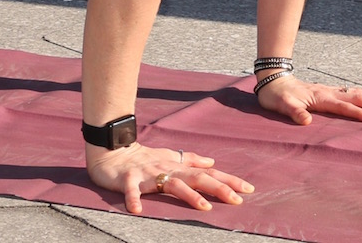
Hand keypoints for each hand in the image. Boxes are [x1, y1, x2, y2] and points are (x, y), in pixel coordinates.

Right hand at [85, 141, 254, 214]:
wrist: (112, 152)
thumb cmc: (143, 157)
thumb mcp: (170, 157)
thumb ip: (191, 159)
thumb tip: (212, 160)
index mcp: (178, 166)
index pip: (208, 173)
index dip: (228, 180)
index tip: (249, 189)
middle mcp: (167, 168)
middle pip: (197, 178)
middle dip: (218, 187)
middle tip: (238, 199)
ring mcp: (148, 173)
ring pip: (171, 183)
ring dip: (188, 195)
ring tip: (205, 207)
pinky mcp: (128, 179)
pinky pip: (131, 190)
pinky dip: (133, 198)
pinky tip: (137, 210)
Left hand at [256, 74, 361, 125]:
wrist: (273, 78)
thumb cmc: (276, 95)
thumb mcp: (281, 105)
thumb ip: (293, 112)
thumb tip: (305, 121)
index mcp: (321, 98)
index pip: (344, 106)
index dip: (358, 114)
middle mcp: (329, 92)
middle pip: (358, 97)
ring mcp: (330, 91)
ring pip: (357, 93)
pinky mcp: (328, 92)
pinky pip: (351, 93)